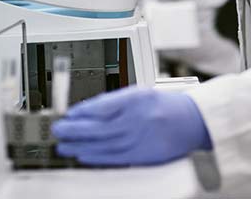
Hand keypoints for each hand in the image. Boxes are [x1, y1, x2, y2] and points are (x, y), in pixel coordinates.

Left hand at [52, 86, 212, 165]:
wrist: (192, 121)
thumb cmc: (167, 105)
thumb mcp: (141, 93)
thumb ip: (117, 101)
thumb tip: (90, 109)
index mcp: (136, 99)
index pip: (102, 105)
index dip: (82, 111)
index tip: (68, 113)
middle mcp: (137, 119)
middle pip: (98, 126)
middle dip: (74, 128)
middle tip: (58, 129)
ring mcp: (139, 138)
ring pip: (102, 144)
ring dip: (80, 145)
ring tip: (63, 145)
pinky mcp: (142, 155)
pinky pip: (114, 157)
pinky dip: (95, 157)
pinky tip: (83, 155)